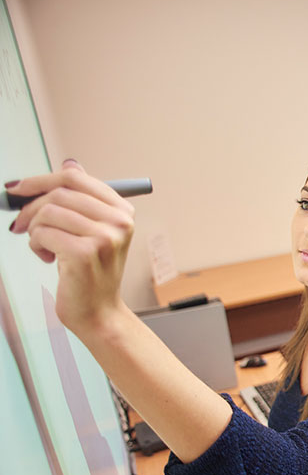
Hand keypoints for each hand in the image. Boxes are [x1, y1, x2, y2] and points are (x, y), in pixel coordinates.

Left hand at [7, 160, 134, 332]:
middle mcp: (118, 222)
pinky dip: (36, 245)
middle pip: (59, 193)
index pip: (75, 178)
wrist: (99, 312)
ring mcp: (103, 237)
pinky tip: (48, 258)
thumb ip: (83, 198)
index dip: (40, 179)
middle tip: (20, 225)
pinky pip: (42, 233)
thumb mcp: (93, 230)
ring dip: (34, 230)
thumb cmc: (92, 273)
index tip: (17, 188)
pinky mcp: (84, 253)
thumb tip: (71, 163)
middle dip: (31, 208)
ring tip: (44, 246)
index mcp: (122, 211)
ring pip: (48, 212)